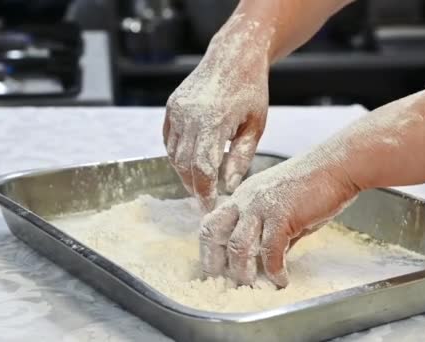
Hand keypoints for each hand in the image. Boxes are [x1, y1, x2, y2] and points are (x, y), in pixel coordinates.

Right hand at [163, 26, 270, 210]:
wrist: (234, 56)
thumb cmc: (251, 91)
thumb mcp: (255, 126)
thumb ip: (241, 158)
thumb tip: (228, 186)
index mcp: (213, 121)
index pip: (203, 168)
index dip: (204, 192)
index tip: (210, 208)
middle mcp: (189, 116)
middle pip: (184, 164)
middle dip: (194, 187)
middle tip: (205, 201)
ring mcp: (176, 110)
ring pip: (173, 154)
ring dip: (185, 172)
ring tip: (201, 184)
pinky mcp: (171, 107)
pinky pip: (169, 140)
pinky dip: (178, 155)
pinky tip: (193, 163)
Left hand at [199, 148, 358, 286]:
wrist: (338, 165)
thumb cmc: (317, 183)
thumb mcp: (286, 207)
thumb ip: (273, 231)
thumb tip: (271, 259)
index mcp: (244, 194)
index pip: (213, 221)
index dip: (211, 247)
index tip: (218, 267)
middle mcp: (246, 198)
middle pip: (212, 231)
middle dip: (213, 260)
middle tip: (224, 280)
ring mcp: (261, 206)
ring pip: (237, 246)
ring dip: (242, 271)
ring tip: (253, 284)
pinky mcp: (281, 215)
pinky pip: (270, 251)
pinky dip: (275, 270)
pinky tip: (282, 279)